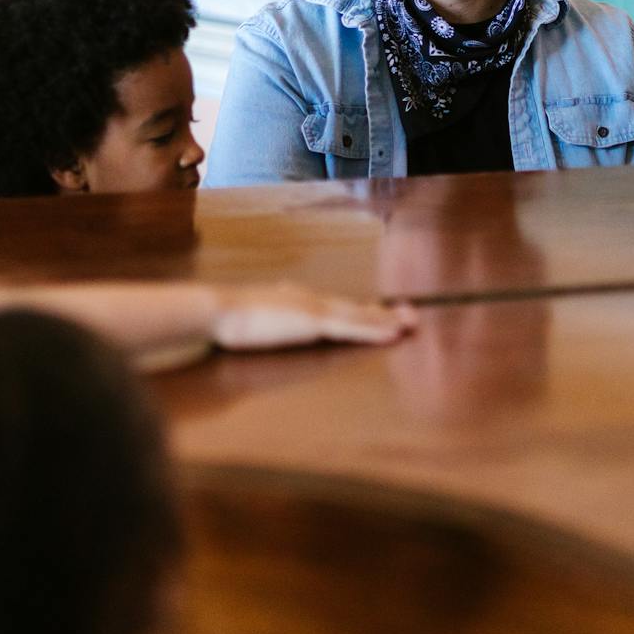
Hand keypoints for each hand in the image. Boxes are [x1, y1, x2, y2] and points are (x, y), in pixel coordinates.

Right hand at [212, 284, 416, 349]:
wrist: (220, 313)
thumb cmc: (231, 320)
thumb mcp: (257, 318)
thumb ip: (270, 318)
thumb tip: (272, 315)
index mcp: (298, 301)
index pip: (337, 307)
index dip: (362, 311)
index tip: (383, 312)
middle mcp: (312, 301)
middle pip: (355, 308)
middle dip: (384, 313)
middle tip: (411, 314)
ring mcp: (315, 310)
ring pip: (360, 316)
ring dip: (388, 320)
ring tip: (413, 322)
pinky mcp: (314, 322)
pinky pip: (353, 327)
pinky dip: (375, 329)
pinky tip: (394, 333)